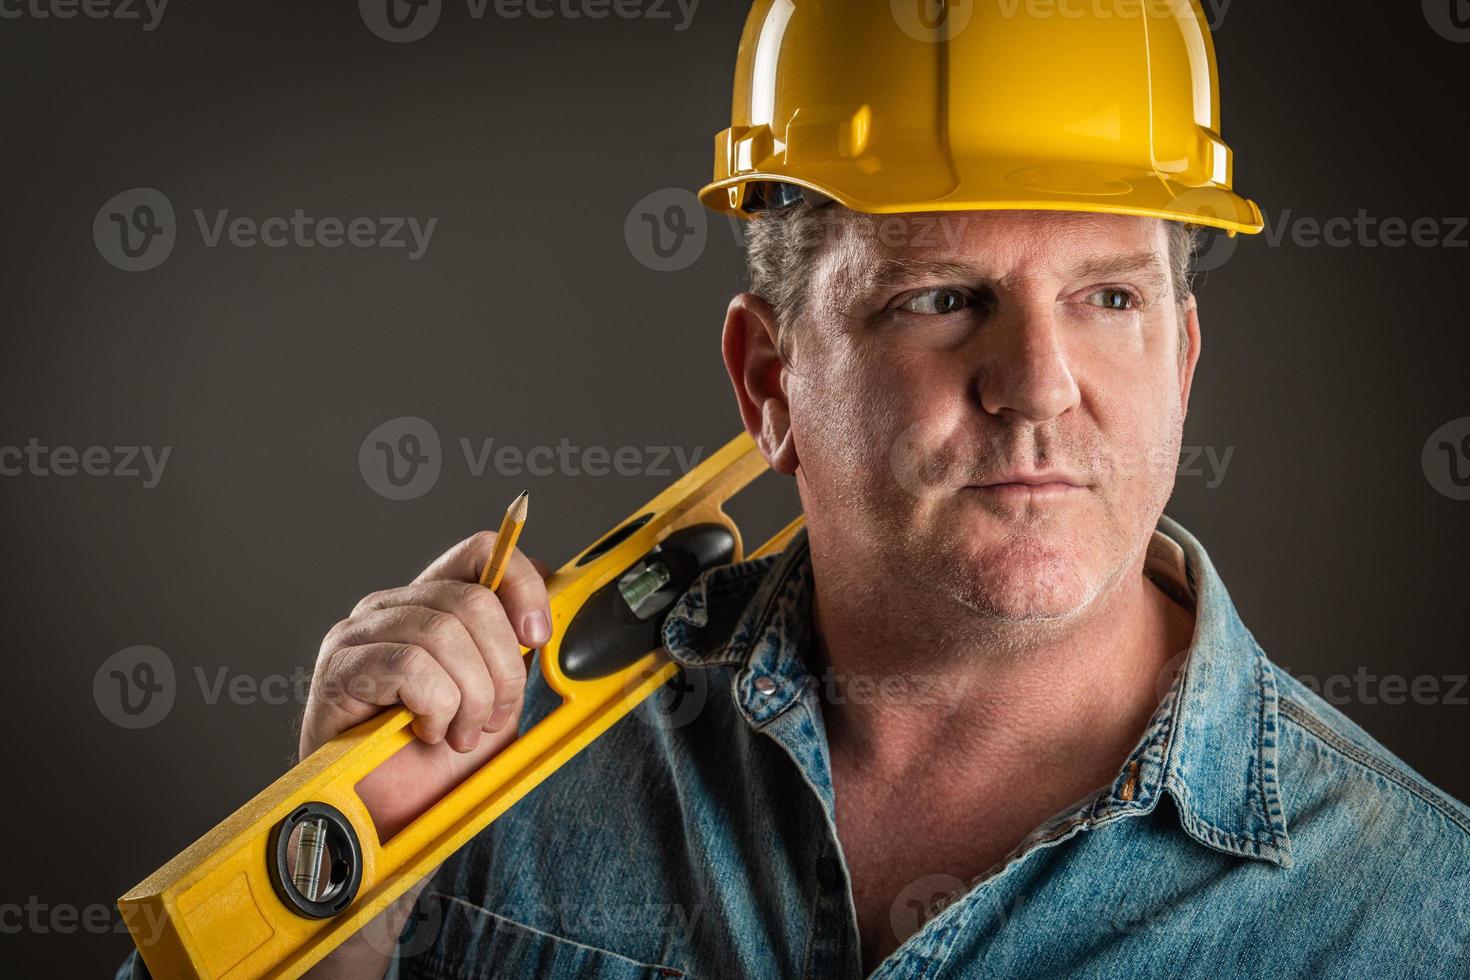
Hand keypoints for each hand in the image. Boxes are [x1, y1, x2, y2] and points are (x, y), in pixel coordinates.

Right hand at [299, 530, 551, 839]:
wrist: (388, 819)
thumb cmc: (435, 761)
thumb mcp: (493, 698)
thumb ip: (513, 652)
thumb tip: (545, 622)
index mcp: (431, 602)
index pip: (480, 551)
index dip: (521, 582)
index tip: (539, 635)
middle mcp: (391, 606)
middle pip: (472, 600)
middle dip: (501, 668)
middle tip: (493, 717)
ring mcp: (359, 634)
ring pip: (444, 634)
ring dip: (469, 697)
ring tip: (459, 733)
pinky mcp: (339, 669)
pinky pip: (410, 667)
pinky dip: (434, 707)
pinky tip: (427, 732)